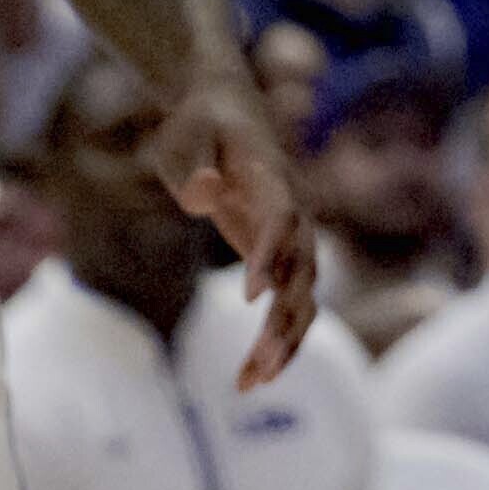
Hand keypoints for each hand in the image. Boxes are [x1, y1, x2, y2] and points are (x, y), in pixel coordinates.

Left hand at [154, 46, 319, 371]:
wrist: (224, 106)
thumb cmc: (198, 123)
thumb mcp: (185, 137)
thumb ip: (194, 168)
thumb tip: (203, 198)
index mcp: (270, 175)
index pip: (282, 217)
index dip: (271, 253)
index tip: (250, 295)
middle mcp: (293, 208)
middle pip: (302, 269)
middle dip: (283, 319)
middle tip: (254, 364)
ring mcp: (292, 233)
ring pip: (304, 295)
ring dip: (284, 341)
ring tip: (251, 383)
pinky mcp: (280, 254)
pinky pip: (292, 302)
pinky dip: (281, 339)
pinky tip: (253, 376)